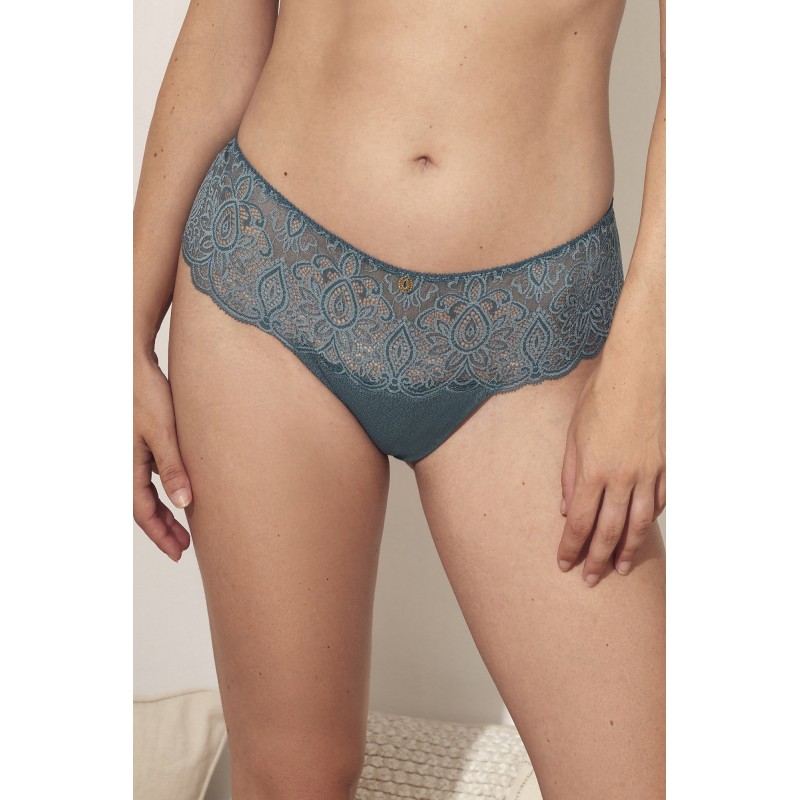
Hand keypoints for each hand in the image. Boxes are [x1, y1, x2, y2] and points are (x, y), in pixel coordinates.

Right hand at [133, 352, 192, 560]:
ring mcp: (132, 454)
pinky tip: (180, 493)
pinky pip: (150, 476)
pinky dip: (164, 490)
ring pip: (147, 493)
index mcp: (127, 466)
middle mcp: (125, 464)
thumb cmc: (146, 394)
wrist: (132, 364)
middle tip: (183, 547)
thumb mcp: (163, 433)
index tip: (178, 552)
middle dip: (163, 529)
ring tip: (184, 527)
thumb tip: (184, 503)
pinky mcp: (141, 443)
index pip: (143, 512)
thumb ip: (174, 468)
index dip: (160, 535)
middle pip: (143, 507)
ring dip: (164, 511)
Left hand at [557, 355, 665, 585]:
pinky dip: (649, 520)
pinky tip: (641, 531)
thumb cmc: (599, 399)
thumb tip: (566, 509)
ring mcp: (649, 474)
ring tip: (619, 568)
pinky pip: (659, 502)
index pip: (580, 522)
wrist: (639, 374)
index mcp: (593, 470)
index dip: (571, 547)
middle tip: (591, 580)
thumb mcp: (573, 435)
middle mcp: (622, 478)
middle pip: (609, 531)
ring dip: (627, 550)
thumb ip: (569, 475)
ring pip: (639, 524)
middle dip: (597, 559)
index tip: (564, 564)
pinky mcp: (667, 466)